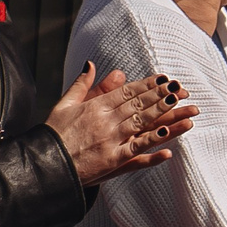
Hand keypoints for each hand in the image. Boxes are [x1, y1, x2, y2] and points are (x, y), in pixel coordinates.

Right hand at [47, 64, 197, 184]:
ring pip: (142, 124)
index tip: (164, 79)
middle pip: (138, 105)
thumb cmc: (53, 134)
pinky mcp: (112, 160)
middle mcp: (105, 121)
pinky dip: (153, 150)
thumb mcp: (65, 105)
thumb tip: (92, 64)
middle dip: (161, 96)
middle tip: (179, 88)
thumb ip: (82, 85)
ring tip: (183, 109)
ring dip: (164, 116)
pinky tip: (170, 147)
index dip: (147, 85)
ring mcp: (110, 141)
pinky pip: (137, 153)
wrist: (44, 163)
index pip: (126, 92)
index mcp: (95, 107)